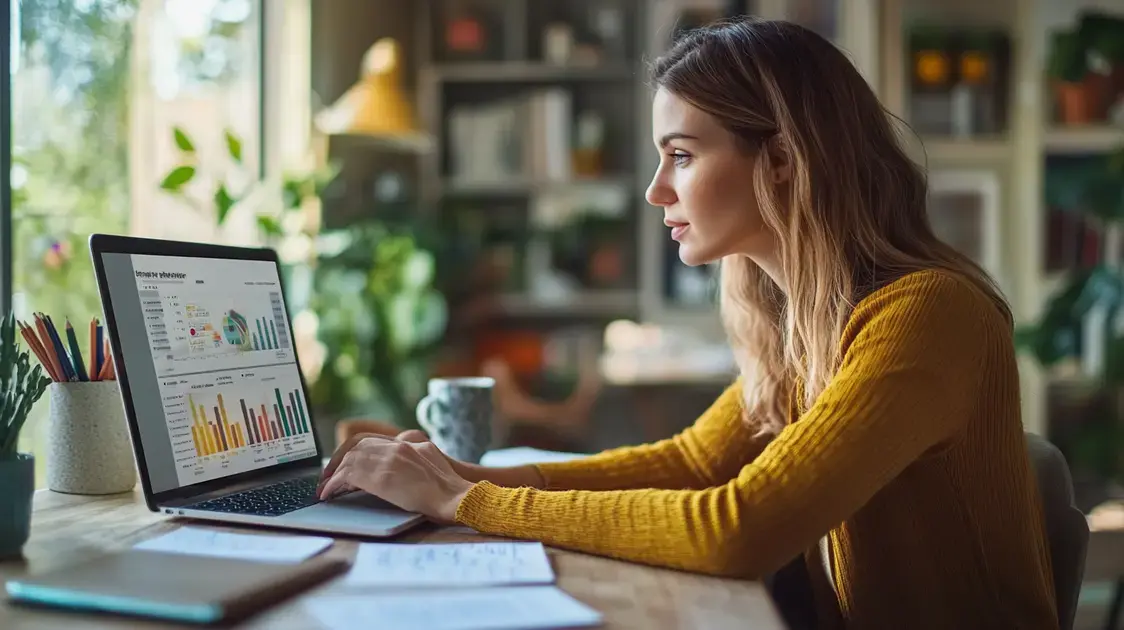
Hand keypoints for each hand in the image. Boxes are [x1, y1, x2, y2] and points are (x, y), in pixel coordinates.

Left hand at [317, 433, 473, 522]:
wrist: (457, 498)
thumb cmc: (451, 491)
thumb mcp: (435, 465)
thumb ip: (417, 460)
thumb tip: (401, 470)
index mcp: (411, 443)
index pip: (372, 439)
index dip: (353, 451)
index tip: (344, 463)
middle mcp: (398, 446)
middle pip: (356, 445)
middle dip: (338, 461)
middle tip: (328, 476)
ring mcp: (389, 459)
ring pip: (349, 459)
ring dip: (333, 474)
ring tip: (324, 488)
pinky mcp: (381, 476)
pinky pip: (347, 476)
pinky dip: (333, 485)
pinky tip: (328, 495)